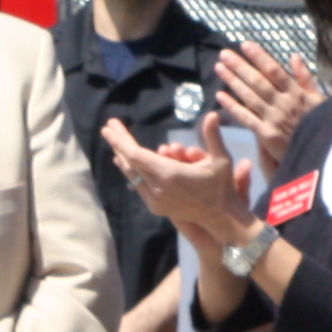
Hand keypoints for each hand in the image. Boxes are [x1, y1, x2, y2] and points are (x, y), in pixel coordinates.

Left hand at [101, 119, 262, 249]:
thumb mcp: (221, 159)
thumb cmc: (222, 186)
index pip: (136, 155)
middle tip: (109, 127)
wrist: (220, 218)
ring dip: (123, 158)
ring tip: (116, 144)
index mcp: (169, 174)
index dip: (120, 140)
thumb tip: (213, 113)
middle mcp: (157, 188)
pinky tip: (125, 162)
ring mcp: (155, 200)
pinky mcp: (156, 207)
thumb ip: (212, 135)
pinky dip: (131, 171)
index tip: (109, 127)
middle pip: (130, 163)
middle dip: (118, 144)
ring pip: (132, 175)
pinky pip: (138, 185)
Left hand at [214, 45, 328, 179]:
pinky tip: (220, 96)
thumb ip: (305, 78)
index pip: (274, 70)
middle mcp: (283, 103)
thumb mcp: (319, 99)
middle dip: (240, 66)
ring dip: (233, 81)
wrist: (322, 155)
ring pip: (249, 97)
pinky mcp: (266, 135)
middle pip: (258, 81)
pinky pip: (246, 118)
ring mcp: (273, 119)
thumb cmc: (322, 126)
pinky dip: (232, 107)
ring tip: (219, 68)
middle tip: (224, 53)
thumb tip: (294, 56)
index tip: (245, 44)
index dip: (259, 56)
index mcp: (296, 93)